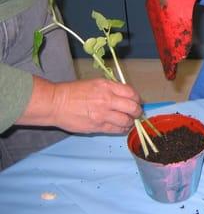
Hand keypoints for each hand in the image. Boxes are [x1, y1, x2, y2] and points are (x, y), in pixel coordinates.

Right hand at [19, 77, 141, 134]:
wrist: (56, 103)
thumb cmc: (74, 91)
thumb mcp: (95, 83)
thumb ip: (112, 89)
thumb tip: (126, 97)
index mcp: (107, 87)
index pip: (131, 93)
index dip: (136, 99)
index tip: (136, 101)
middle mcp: (107, 100)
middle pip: (132, 108)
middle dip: (137, 111)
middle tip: (136, 113)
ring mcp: (103, 115)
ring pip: (126, 121)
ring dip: (130, 122)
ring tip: (129, 121)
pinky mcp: (97, 127)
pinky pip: (116, 130)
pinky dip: (122, 129)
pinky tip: (121, 127)